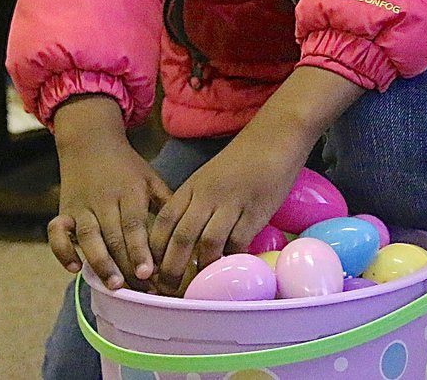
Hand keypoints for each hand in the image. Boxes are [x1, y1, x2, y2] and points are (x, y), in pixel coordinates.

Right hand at [47, 95, 172, 291]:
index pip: (134, 224)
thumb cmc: (126, 167)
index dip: (140, 250)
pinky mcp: (63, 211)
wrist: (90, 141)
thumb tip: (187, 233)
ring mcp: (81, 206)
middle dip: (125, 265)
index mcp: (129, 191)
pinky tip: (75, 268)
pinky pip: (56, 233)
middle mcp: (104, 199)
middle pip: (113, 236)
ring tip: (114, 286)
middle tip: (139, 291)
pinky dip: (63, 250)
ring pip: (87, 237)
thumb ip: (165, 204)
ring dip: (100, 262)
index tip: (149, 274)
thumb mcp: (150, 179)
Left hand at [148, 126, 310, 292]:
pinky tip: (228, 271)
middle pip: (180, 238)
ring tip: (197, 288)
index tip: (151, 270)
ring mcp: (231, 203)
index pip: (164, 221)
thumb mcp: (210, 177)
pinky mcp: (255, 212)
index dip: (154, 249)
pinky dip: (231, 261)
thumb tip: (184, 241)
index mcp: (192, 186)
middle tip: (167, 291)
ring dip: (200, 270)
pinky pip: (238, 244)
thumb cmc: (243, 159)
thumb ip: (196, 203)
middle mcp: (207, 195)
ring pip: (207, 244)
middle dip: (170, 269)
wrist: (275, 136)